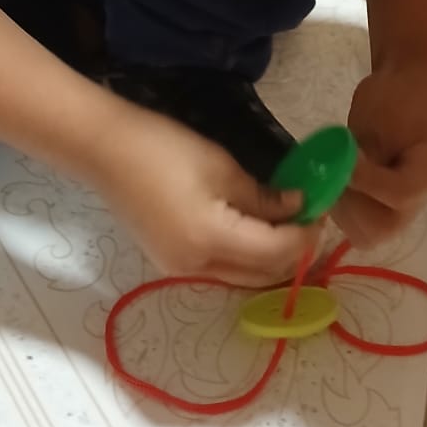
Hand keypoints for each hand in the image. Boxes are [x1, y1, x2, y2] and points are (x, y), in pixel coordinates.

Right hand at [98, 105, 315, 285]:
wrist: (104, 150)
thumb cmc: (164, 149)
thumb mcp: (222, 167)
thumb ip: (263, 197)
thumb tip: (297, 209)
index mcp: (212, 242)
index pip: (278, 252)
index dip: (307, 234)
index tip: (322, 208)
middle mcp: (198, 269)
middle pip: (264, 275)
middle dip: (294, 252)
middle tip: (311, 219)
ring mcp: (180, 270)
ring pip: (244, 277)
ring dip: (271, 258)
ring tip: (287, 224)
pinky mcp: (170, 262)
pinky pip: (222, 270)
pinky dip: (246, 256)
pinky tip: (255, 230)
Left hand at [338, 61, 426, 246]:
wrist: (413, 83)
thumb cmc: (401, 94)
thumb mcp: (381, 118)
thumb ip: (364, 154)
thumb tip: (340, 178)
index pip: (399, 195)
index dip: (364, 182)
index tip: (344, 160)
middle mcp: (422, 197)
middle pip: (382, 228)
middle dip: (351, 203)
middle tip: (335, 171)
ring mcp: (404, 204)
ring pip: (368, 230)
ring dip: (343, 205)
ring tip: (337, 171)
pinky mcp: (387, 202)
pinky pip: (363, 219)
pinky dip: (345, 203)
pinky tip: (339, 176)